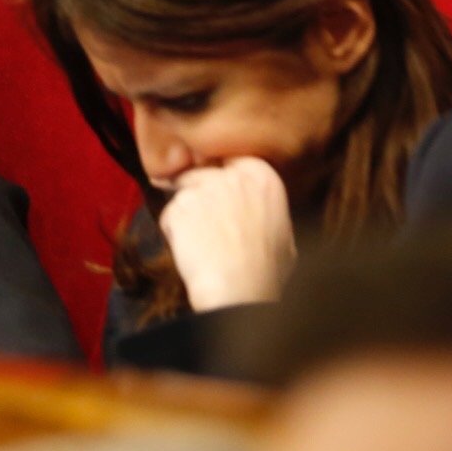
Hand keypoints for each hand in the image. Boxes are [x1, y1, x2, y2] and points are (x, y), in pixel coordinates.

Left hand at [156, 157, 298, 310]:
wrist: (240, 291)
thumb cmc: (265, 271)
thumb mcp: (282, 232)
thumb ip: (263, 208)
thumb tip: (252, 209)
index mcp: (262, 175)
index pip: (229, 159)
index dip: (219, 176)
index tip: (216, 191)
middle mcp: (232, 174)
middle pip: (201, 172)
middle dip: (198, 192)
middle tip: (207, 224)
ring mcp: (202, 187)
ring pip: (182, 192)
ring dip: (186, 215)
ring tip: (205, 246)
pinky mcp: (179, 205)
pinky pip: (169, 216)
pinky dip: (175, 233)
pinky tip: (193, 253)